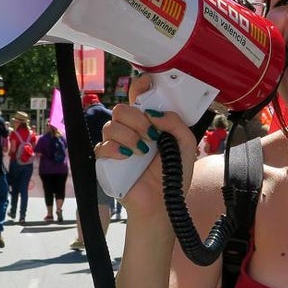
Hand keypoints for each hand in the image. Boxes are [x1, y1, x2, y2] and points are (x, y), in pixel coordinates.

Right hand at [94, 76, 195, 219]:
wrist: (164, 204)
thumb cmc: (174, 176)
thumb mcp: (185, 145)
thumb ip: (175, 123)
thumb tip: (154, 113)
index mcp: (148, 123)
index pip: (138, 97)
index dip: (139, 86)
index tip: (147, 83)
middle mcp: (131, 131)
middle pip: (121, 108)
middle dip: (137, 118)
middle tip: (151, 134)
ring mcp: (117, 146)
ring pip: (111, 125)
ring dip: (130, 135)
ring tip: (143, 151)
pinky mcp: (107, 162)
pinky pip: (102, 146)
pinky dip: (115, 149)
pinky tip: (128, 157)